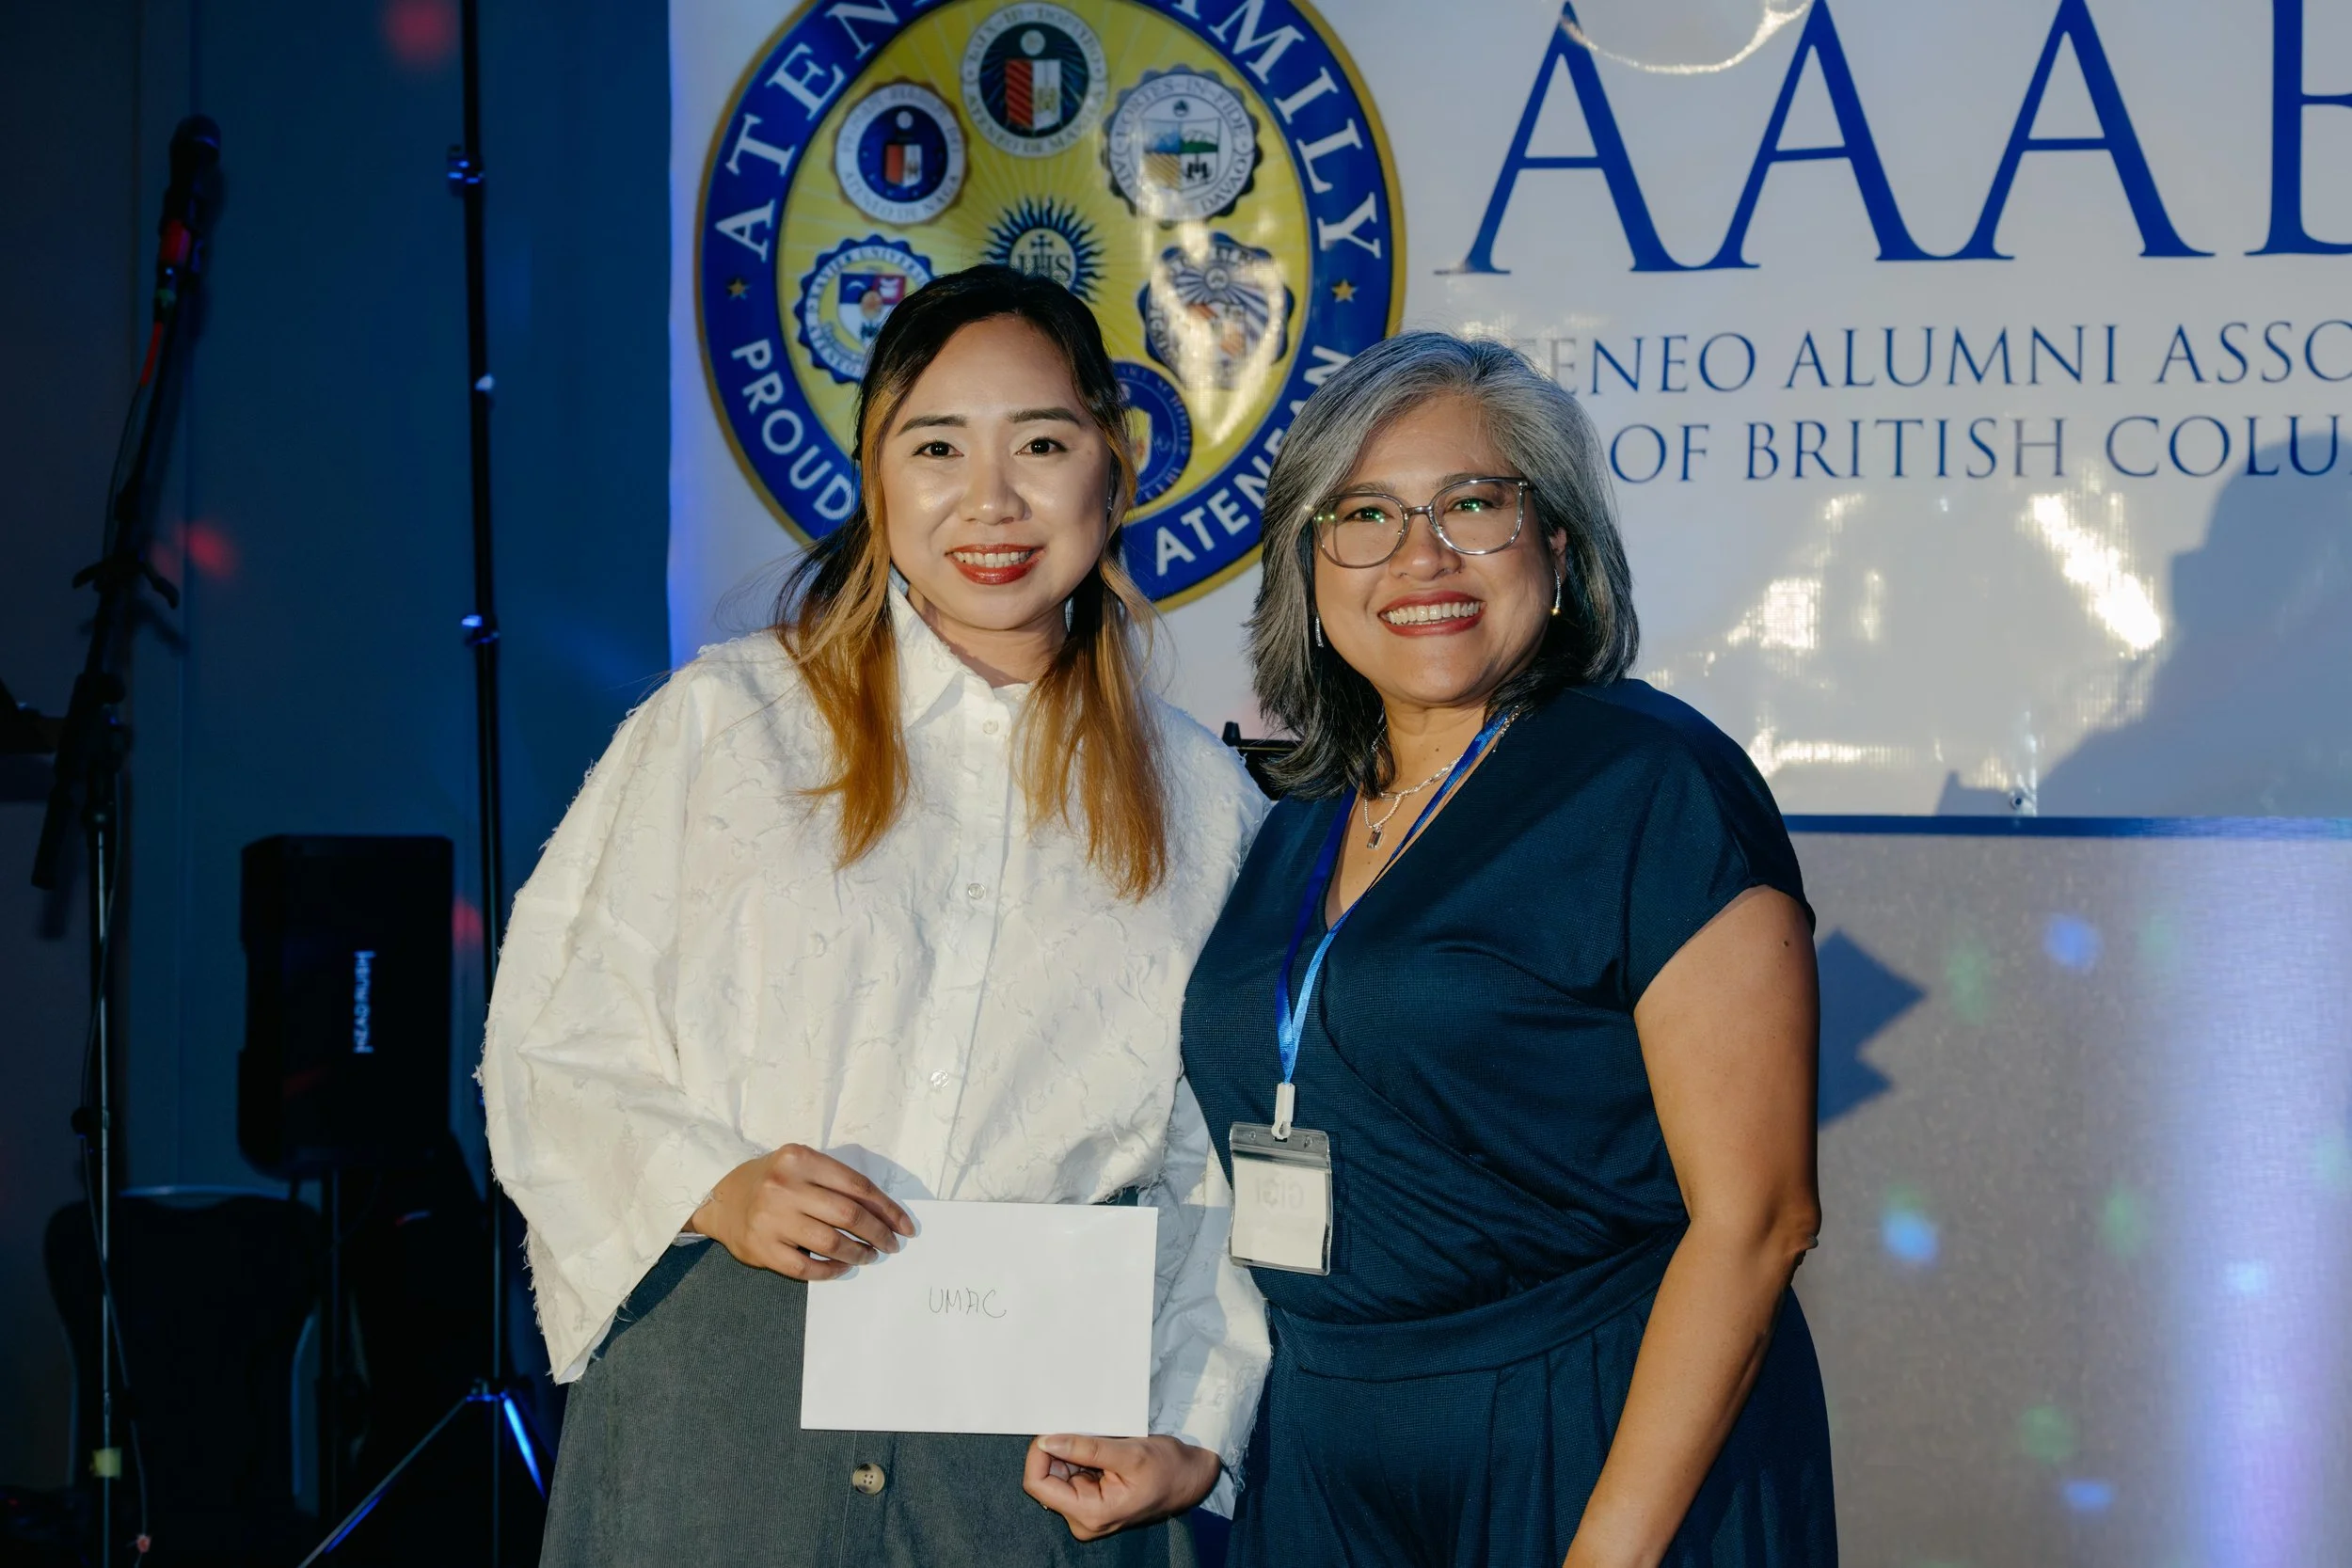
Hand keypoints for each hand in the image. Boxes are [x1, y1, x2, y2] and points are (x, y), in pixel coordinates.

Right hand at [688, 1144, 914, 1280]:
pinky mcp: (762, 1249)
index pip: (857, 1186)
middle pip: (848, 1215)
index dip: (887, 1209)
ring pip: (831, 1243)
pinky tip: (841, 1268)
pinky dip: (831, 1271)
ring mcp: (771, 1219)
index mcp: (800, 1159)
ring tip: (870, 1256)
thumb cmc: (773, 1180)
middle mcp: (784, 1186)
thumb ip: (836, 1181)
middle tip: (891, 1245)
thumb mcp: (801, 1165)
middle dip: (879, 1233)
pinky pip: (806, 1267)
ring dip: (858, 1254)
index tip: (905, 1226)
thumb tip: (884, 1212)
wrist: (720, 1199)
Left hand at [1022, 1434, 1221, 1539]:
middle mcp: (1083, 1518)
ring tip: (1100, 1442)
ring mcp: (1086, 1510)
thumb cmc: (1168, 1469)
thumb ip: (1087, 1449)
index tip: (1053, 1431)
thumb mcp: (1129, 1453)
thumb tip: (1048, 1442)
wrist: (1189, 1479)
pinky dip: (1079, 1456)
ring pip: (1057, 1474)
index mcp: (1090, 1513)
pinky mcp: (1091, 1500)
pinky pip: (1071, 1474)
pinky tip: (1101, 1450)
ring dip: (1070, 1452)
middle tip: (1084, 1432)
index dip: (1039, 1455)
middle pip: (1046, 1479)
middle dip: (1057, 1451)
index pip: (1038, 1484)